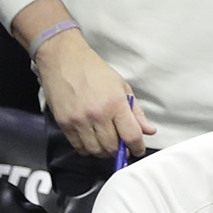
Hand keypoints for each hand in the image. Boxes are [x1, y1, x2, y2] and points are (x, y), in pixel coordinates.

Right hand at [35, 27, 153, 158]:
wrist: (64, 60)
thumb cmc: (94, 71)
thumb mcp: (122, 87)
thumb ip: (136, 112)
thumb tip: (149, 131)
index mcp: (115, 104)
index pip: (131, 136)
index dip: (138, 148)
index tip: (138, 149)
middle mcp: (97, 115)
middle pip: (112, 147)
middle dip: (121, 151)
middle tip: (123, 147)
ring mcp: (78, 120)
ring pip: (96, 150)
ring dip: (105, 152)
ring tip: (108, 144)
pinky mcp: (63, 123)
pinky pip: (78, 147)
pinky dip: (88, 149)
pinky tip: (92, 141)